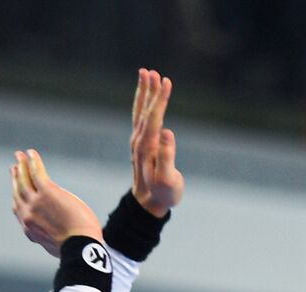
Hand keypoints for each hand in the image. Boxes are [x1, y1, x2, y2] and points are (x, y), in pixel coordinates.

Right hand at [11, 149, 102, 257]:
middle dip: (15, 178)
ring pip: (24, 180)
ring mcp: (36, 203)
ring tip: (20, 155)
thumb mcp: (58, 245)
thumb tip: (61, 233)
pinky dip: (32, 161)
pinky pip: (36, 172)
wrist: (80, 247)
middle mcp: (28, 215)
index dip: (16, 196)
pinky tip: (31, 153)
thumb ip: (53, 236)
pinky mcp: (47, 193)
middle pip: (18, 192)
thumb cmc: (77, 248)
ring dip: (21, 166)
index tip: (16, 187)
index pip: (19, 209)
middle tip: (14, 166)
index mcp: (30, 230)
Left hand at [130, 68, 182, 216]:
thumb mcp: (166, 180)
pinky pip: (141, 118)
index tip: (166, 81)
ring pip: (141, 111)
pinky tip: (147, 95)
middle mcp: (139, 141)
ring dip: (144, 92)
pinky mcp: (142, 144)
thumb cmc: (162, 194)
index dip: (160, 99)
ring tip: (147, 74)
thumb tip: (167, 133)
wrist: (148, 205)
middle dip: (150, 90)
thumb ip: (167, 157)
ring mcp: (138, 142)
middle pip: (144, 110)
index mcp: (147, 147)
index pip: (154, 117)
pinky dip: (144, 103)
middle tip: (153, 71)